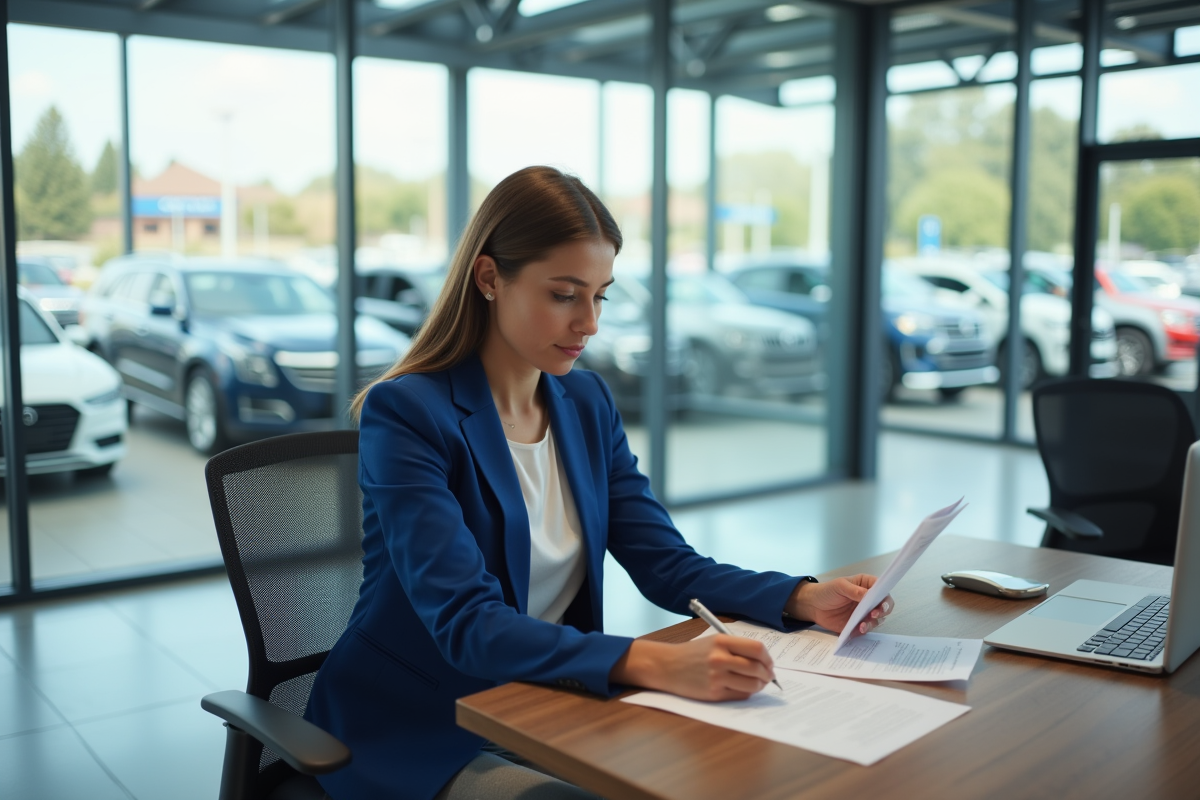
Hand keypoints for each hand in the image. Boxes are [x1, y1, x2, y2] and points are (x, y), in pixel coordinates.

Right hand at [610, 635, 775, 701]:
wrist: (667, 666)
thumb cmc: (693, 653)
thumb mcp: (714, 641)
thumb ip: (737, 648)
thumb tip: (763, 662)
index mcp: (722, 642)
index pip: (757, 649)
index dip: (768, 658)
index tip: (768, 663)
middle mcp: (719, 658)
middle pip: (757, 668)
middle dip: (767, 674)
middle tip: (768, 676)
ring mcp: (717, 677)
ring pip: (752, 684)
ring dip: (760, 685)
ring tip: (758, 683)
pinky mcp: (713, 693)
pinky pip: (740, 695)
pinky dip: (747, 692)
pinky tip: (743, 688)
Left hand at [784, 574, 893, 636]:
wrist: (813, 606)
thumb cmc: (827, 591)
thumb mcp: (839, 586)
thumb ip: (854, 591)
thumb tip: (868, 595)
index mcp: (866, 585)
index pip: (882, 590)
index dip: (885, 596)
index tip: (882, 603)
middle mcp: (868, 600)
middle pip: (884, 606)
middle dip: (882, 611)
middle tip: (874, 614)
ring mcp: (864, 613)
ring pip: (877, 619)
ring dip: (872, 622)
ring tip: (862, 624)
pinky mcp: (857, 625)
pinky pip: (866, 629)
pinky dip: (864, 630)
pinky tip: (858, 629)